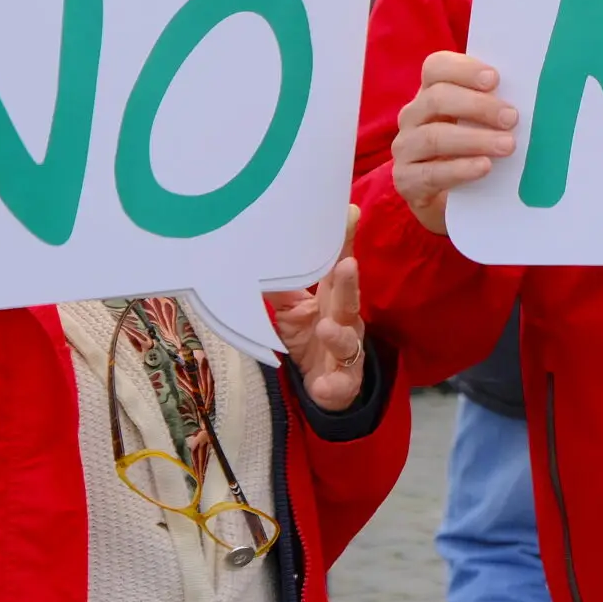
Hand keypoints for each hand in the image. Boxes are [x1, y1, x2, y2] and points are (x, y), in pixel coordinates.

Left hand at [268, 206, 368, 409]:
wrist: (327, 387)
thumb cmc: (309, 340)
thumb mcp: (289, 311)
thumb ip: (277, 286)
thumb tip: (252, 255)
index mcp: (331, 299)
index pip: (337, 266)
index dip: (344, 243)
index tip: (349, 214)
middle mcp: (345, 320)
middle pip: (348, 299)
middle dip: (348, 283)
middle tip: (347, 264)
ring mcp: (347, 351)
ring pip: (347, 341)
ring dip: (338, 334)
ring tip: (326, 327)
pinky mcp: (344, 381)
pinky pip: (340, 384)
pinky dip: (332, 385)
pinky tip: (323, 384)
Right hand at [392, 51, 516, 235]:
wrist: (457, 205)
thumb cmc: (476, 154)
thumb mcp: (484, 127)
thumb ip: (496, 110)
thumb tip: (533, 98)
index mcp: (432, 93)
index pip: (436, 68)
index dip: (464, 70)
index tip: (495, 79)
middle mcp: (413, 115)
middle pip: (437, 98)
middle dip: (478, 106)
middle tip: (511, 117)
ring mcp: (406, 148)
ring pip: (434, 136)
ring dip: (475, 139)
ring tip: (507, 146)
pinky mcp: (406, 180)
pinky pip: (431, 173)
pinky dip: (460, 169)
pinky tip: (484, 167)